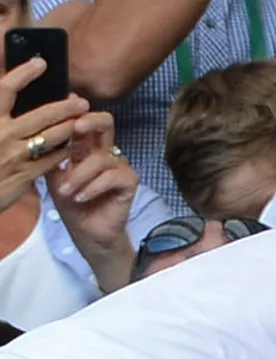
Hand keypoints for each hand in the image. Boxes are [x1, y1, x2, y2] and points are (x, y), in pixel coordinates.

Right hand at [0, 59, 88, 212]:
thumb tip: (9, 91)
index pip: (7, 87)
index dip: (24, 73)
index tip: (41, 63)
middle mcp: (2, 132)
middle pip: (41, 114)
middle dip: (65, 106)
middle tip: (82, 101)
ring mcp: (15, 155)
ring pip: (50, 137)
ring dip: (70, 128)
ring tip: (82, 122)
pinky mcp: (24, 175)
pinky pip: (50, 161)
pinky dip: (62, 153)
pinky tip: (71, 148)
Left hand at [46, 112, 137, 291]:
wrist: (87, 233)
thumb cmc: (72, 205)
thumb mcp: (54, 175)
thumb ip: (53, 153)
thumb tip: (45, 132)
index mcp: (86, 147)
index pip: (84, 121)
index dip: (76, 111)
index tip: (64, 106)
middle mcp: (104, 152)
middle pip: (106, 122)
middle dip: (90, 121)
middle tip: (76, 127)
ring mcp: (119, 166)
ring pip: (101, 158)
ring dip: (80, 176)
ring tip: (67, 192)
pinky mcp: (129, 181)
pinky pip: (112, 176)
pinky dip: (94, 187)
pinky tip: (81, 197)